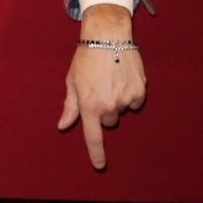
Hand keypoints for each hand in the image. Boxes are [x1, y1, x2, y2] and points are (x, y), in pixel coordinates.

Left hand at [60, 4, 146, 169]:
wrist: (108, 36)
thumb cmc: (85, 58)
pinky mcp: (139, 91)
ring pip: (121, 110)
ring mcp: (125, 99)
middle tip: (99, 89)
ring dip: (117, 100)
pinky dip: (130, 94)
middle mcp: (108, 105)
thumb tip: (62, 125)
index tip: (100, 165)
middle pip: (109, 121)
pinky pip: (134, 102)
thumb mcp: (72, 82)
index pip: (93, 136)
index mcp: (89, 105)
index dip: (96, 153)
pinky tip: (123, 78)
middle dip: (104, 110)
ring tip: (110, 79)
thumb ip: (70, 106)